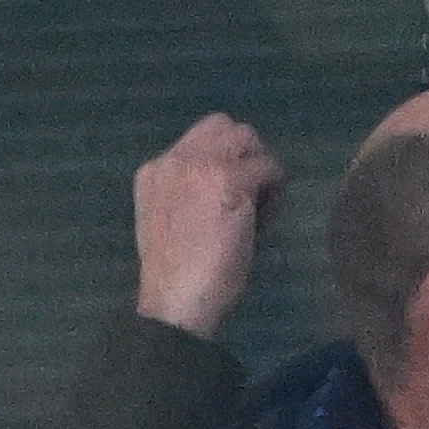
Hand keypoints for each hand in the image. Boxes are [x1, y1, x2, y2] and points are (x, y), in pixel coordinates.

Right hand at [131, 115, 282, 339]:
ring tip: (259, 201)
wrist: (175, 303)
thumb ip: (186, 194)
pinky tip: (267, 217)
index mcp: (152, 172)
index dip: (219, 162)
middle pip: (221, 126)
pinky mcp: (231, 180)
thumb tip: (223, 187)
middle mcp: (173, 160)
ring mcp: (201, 166)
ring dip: (258, 164)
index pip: (195, 142)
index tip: (227, 194)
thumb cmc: (174, 278)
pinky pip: (268, 166)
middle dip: (242, 152)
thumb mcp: (170, 222)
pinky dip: (275, 187)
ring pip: (246, 136)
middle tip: (251, 188)